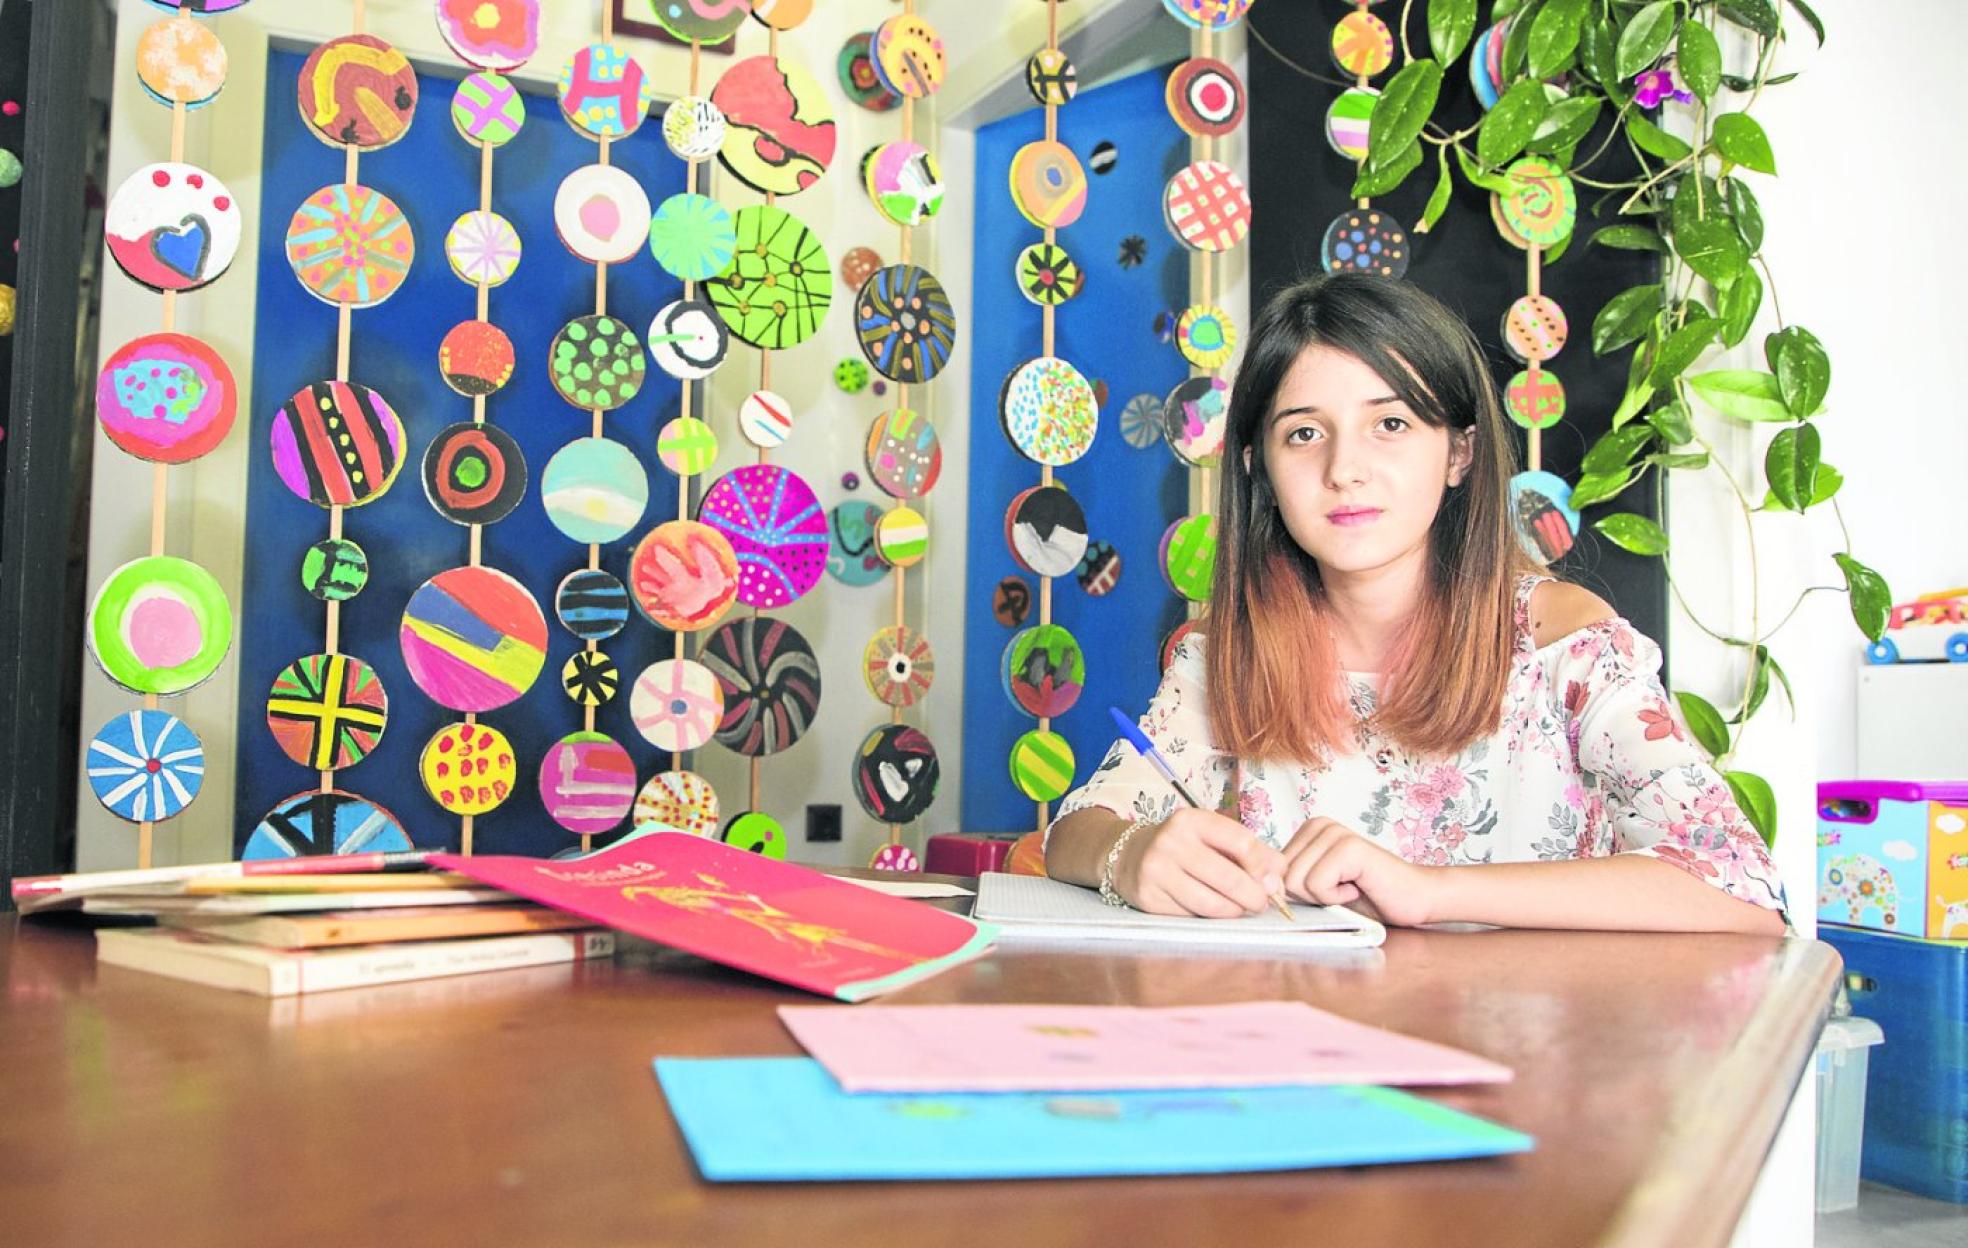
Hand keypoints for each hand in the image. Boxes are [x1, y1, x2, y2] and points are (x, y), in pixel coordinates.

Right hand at [1115, 808, 1286, 917]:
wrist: (1130, 857)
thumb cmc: (1184, 848)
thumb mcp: (1214, 837)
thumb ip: (1252, 852)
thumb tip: (1279, 877)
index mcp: (1192, 820)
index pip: (1242, 843)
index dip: (1263, 867)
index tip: (1271, 881)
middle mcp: (1171, 842)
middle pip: (1230, 878)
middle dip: (1254, 897)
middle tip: (1261, 903)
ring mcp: (1157, 871)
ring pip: (1213, 904)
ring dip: (1235, 911)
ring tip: (1239, 908)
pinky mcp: (1150, 898)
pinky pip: (1193, 915)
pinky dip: (1209, 917)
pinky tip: (1210, 908)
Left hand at [1281, 818, 1439, 926]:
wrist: (1414, 899)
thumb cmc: (1367, 897)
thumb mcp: (1316, 888)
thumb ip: (1289, 881)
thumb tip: (1258, 886)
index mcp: (1307, 831)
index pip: (1271, 871)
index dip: (1296, 893)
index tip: (1328, 888)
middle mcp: (1318, 825)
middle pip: (1282, 878)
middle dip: (1310, 896)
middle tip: (1342, 889)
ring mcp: (1334, 833)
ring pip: (1296, 882)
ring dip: (1325, 897)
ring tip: (1351, 887)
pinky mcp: (1348, 847)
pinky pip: (1316, 885)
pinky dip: (1336, 898)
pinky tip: (1358, 887)